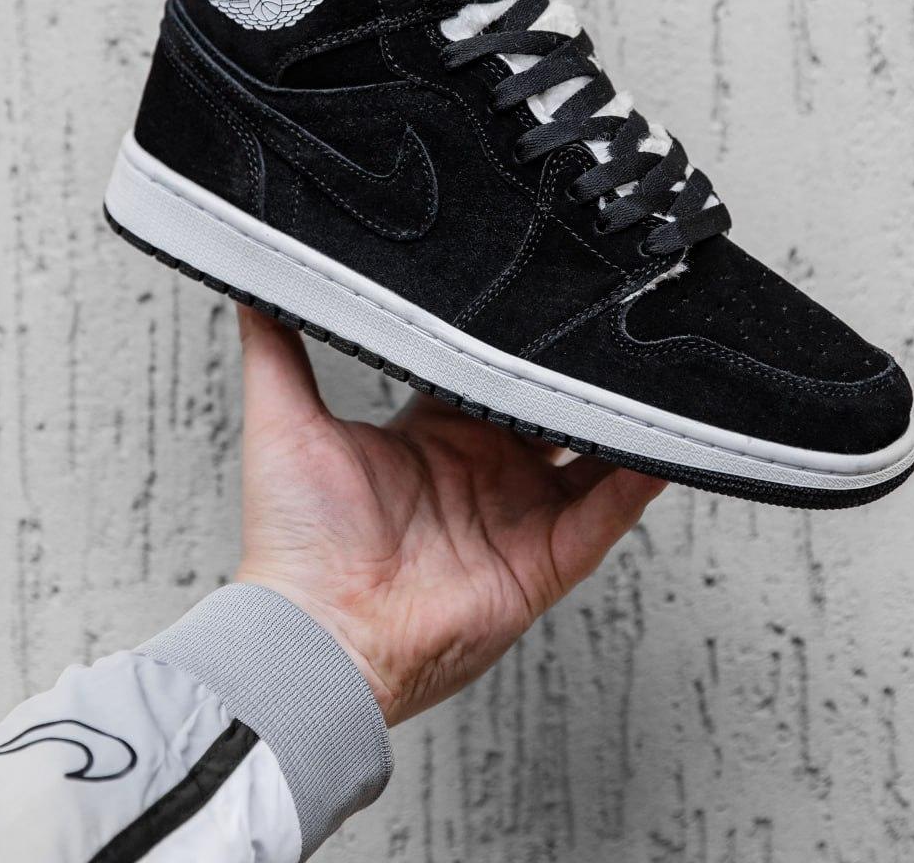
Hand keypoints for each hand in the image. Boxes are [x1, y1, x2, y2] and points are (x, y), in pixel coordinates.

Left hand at [233, 306, 665, 725]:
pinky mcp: (546, 560)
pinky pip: (608, 513)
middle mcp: (484, 473)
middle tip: (606, 319)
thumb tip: (248, 276)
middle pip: (547, 408)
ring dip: (619, 417)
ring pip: (590, 455)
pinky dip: (640, 477)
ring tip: (651, 370)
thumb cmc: (293, 544)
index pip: (488, 374)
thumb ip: (276, 346)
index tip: (539, 294)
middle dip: (574, 370)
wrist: (314, 635)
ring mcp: (520, 516)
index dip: (514, 340)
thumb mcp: (283, 420)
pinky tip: (665, 440)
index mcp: (434, 437)